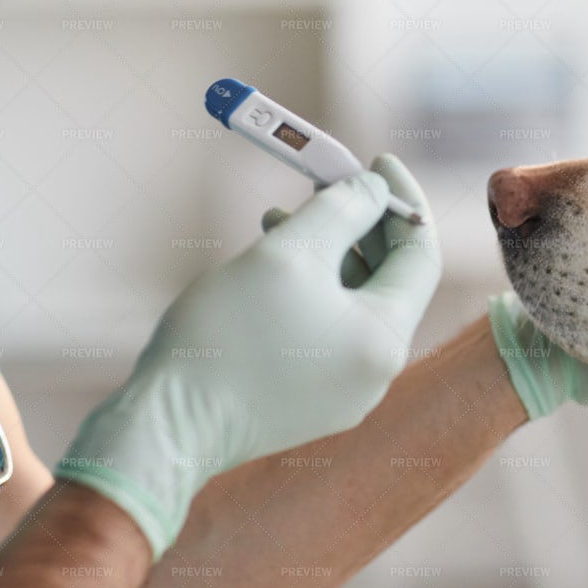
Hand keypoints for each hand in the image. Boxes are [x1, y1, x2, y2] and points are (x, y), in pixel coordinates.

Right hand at [57, 154, 441, 557]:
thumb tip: (376, 189)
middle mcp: (376, 371)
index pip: (420, 255)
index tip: (377, 162)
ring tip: (282, 213)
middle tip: (325, 178)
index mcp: (385, 339)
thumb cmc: (228, 337)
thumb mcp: (290, 252)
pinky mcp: (310, 400)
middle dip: (359, 223)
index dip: (401, 200)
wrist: (166, 426)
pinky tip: (272, 262)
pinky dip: (310, 289)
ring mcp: (344, 391)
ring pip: (352, 302)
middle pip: (388, 278)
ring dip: (328, 251)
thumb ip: (343, 210)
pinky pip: (326, 330)